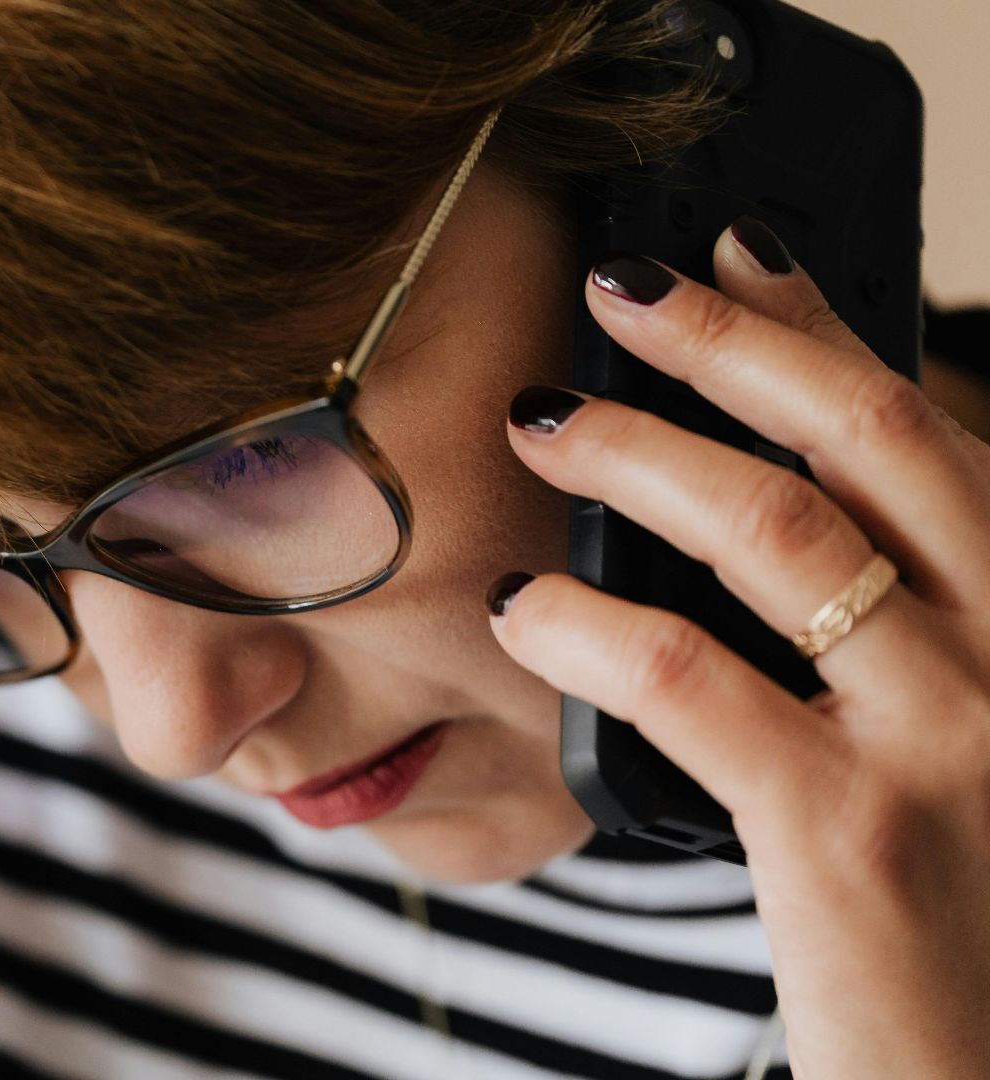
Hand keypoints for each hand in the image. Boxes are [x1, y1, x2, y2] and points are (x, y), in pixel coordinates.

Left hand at [487, 218, 989, 1077]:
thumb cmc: (954, 905)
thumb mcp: (949, 733)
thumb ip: (884, 614)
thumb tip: (750, 492)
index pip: (927, 428)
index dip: (822, 324)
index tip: (727, 252)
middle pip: (871, 437)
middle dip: (731, 344)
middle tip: (615, 290)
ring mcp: (949, 737)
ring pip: (779, 533)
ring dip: (642, 455)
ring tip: (542, 423)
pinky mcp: (850, 828)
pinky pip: (692, 678)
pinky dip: (590, 622)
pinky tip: (525, 607)